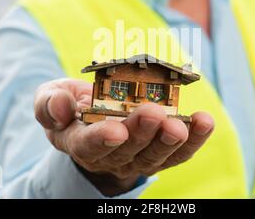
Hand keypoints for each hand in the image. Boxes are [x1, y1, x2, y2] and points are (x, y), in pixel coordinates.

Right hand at [34, 78, 213, 195]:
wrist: (92, 117)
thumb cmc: (71, 106)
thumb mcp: (50, 98)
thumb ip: (49, 104)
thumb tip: (63, 107)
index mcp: (79, 141)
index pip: (88, 146)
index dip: (101, 140)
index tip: (115, 130)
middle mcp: (110, 154)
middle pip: (127, 150)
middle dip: (141, 132)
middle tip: (152, 113)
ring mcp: (137, 155)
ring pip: (154, 154)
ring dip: (169, 140)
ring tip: (179, 125)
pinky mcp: (160, 152)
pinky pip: (178, 152)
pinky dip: (194, 139)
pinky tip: (204, 122)